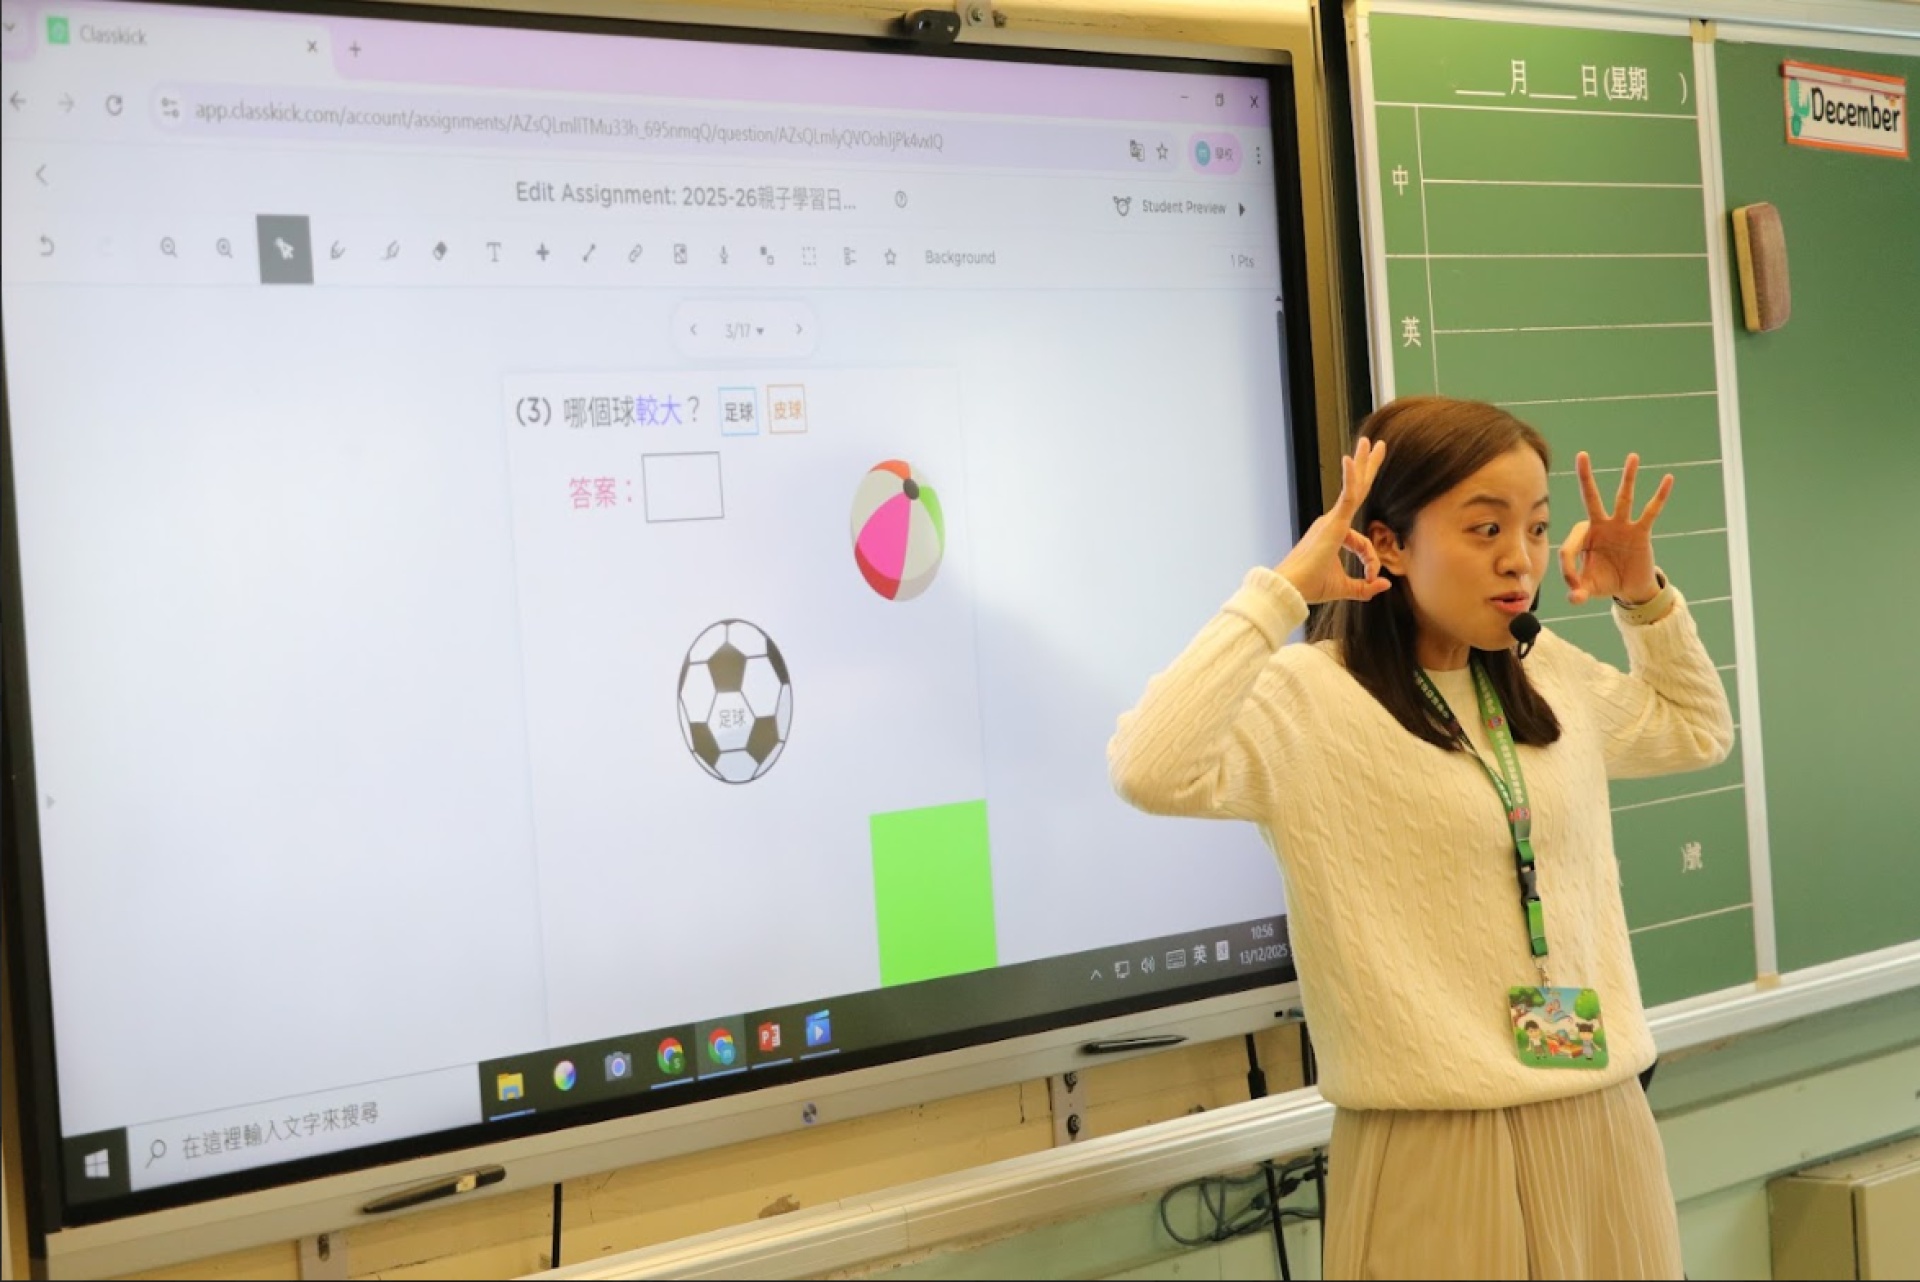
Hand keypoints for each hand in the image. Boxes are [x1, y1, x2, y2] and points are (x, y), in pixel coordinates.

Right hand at [1276, 436, 1390, 604]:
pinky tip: (1352, 459)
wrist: (1291, 589)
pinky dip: (1349, 478)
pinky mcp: (1332, 523)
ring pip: (1354, 487)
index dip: (1372, 562)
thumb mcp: (1346, 588)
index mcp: (1334, 536)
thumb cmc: (1311, 587)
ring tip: (1371, 442)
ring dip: (1363, 464)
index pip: (1364, 544)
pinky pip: (1346, 497)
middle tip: (1378, 446)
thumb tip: (1385, 584)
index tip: (1372, 580)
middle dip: (1368, 469)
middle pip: (1356, 491)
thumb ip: (1365, 587)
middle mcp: (1331, 523)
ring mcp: (1331, 521)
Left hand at [1561, 452, 1672, 605]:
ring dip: (1628, 478)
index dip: (1568, 570)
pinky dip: (1660, 497)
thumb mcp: (1590, 589)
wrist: (1629, 588)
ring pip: (1623, 498)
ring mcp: (1621, 526)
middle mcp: (1600, 526)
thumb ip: (1579, 593)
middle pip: (1591, 497)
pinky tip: (1668, 479)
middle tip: (1582, 455)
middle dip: (1586, 477)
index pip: (1570, 546)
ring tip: (1633, 456)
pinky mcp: (1641, 532)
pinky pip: (1651, 512)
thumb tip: (1573, 599)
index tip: (1574, 589)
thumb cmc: (1605, 582)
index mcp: (1583, 538)